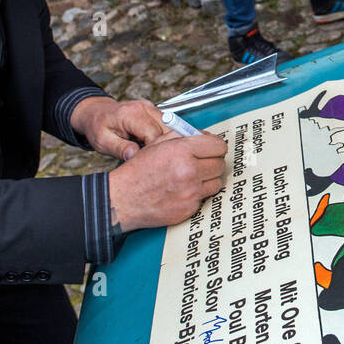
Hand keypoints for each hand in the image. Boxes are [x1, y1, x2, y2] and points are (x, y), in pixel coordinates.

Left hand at [71, 96, 170, 160]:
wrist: (96, 113)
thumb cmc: (98, 127)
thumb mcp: (102, 141)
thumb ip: (119, 148)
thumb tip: (134, 155)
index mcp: (131, 114)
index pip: (154, 134)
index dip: (153, 151)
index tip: (146, 162)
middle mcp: (144, 107)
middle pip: (167, 130)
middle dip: (162, 146)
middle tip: (150, 160)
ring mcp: (150, 108)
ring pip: (170, 127)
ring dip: (163, 141)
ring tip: (148, 151)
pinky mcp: (153, 111)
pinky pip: (166, 125)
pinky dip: (162, 137)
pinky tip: (149, 145)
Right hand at [107, 132, 227, 229]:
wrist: (123, 199)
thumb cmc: (137, 172)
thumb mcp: (156, 144)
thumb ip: (182, 137)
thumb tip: (203, 136)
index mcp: (181, 151)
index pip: (218, 145)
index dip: (215, 146)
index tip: (212, 148)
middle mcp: (189, 171)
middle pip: (220, 164)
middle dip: (212, 162)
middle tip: (202, 162)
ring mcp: (191, 192)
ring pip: (217, 182)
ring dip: (208, 179)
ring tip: (193, 177)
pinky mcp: (190, 208)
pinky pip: (205, 198)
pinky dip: (198, 194)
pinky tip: (184, 190)